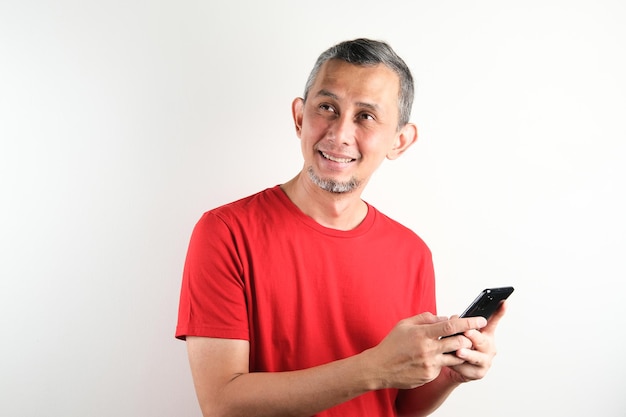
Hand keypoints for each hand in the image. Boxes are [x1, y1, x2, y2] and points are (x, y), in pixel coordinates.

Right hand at [364, 312, 487, 389]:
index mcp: (422, 333)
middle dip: (469, 337)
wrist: (380, 368)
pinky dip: (443, 361)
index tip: (480, 319)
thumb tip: (444, 318)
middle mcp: (428, 349)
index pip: (451, 326)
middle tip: (470, 335)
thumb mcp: (404, 324)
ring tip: (456, 346)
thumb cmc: (392, 344)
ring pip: (456, 357)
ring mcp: (430, 364)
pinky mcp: (430, 375)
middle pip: (459, 342)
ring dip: (460, 350)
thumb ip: (425, 318)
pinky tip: (433, 358)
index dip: (468, 322)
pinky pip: (443, 366)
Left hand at [447, 301, 507, 382]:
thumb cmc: (459, 345)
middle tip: (466, 332)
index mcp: (486, 334)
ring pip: (476, 357)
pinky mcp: (478, 373)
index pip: (493, 320)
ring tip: (459, 352)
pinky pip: (466, 369)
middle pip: (482, 340)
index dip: (499, 311)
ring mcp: (485, 361)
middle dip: (474, 336)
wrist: (455, 367)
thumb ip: (459, 324)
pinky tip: (449, 362)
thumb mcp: (458, 332)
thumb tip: (454, 318)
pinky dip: (457, 365)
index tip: (504, 301)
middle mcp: (489, 347)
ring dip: (467, 354)